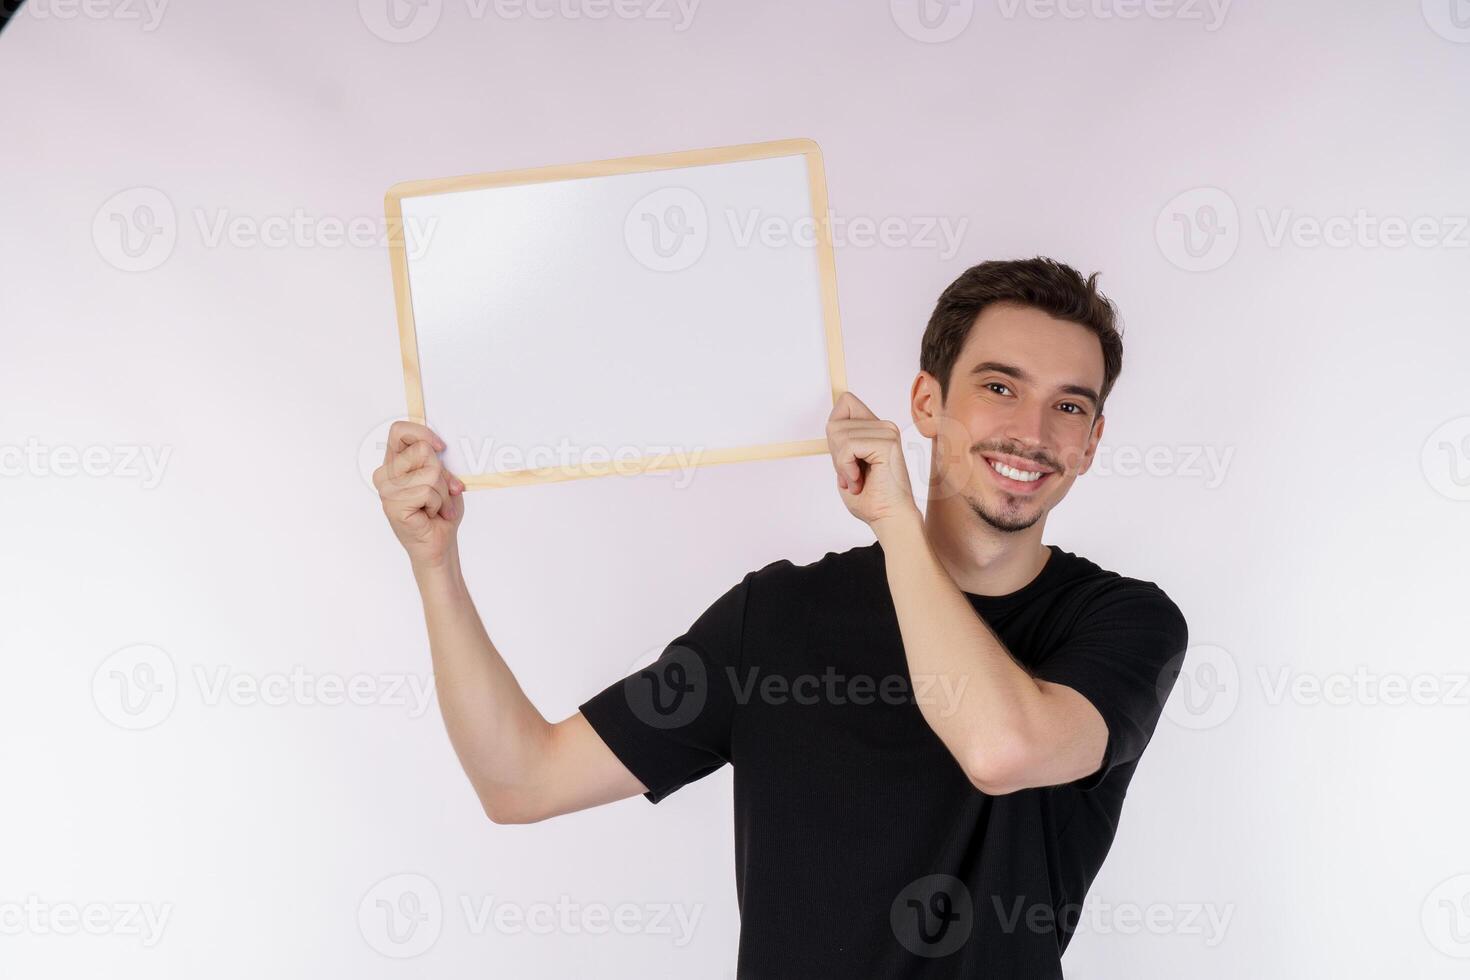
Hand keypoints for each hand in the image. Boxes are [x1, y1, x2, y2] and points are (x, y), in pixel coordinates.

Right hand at [373, 421, 464, 568]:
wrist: (440, 542)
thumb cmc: (441, 510)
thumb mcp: (443, 478)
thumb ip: (436, 461)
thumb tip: (439, 449)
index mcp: (394, 462)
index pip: (399, 431)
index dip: (422, 433)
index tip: (441, 448)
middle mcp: (385, 474)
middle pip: (422, 450)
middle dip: (442, 473)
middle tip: (442, 493)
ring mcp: (387, 490)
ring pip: (431, 472)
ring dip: (443, 493)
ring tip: (437, 506)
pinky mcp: (394, 505)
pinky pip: (428, 491)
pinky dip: (439, 504)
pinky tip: (432, 514)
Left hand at [825, 392, 918, 528]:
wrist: (889, 518)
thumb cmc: (870, 499)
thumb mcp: (846, 465)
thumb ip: (841, 443)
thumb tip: (831, 424)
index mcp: (876, 428)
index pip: (845, 402)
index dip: (835, 430)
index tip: (846, 459)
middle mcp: (884, 426)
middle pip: (835, 422)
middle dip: (835, 454)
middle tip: (852, 475)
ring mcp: (887, 432)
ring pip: (838, 434)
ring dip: (841, 465)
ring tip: (857, 480)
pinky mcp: (887, 443)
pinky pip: (848, 447)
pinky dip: (846, 468)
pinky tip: (859, 481)